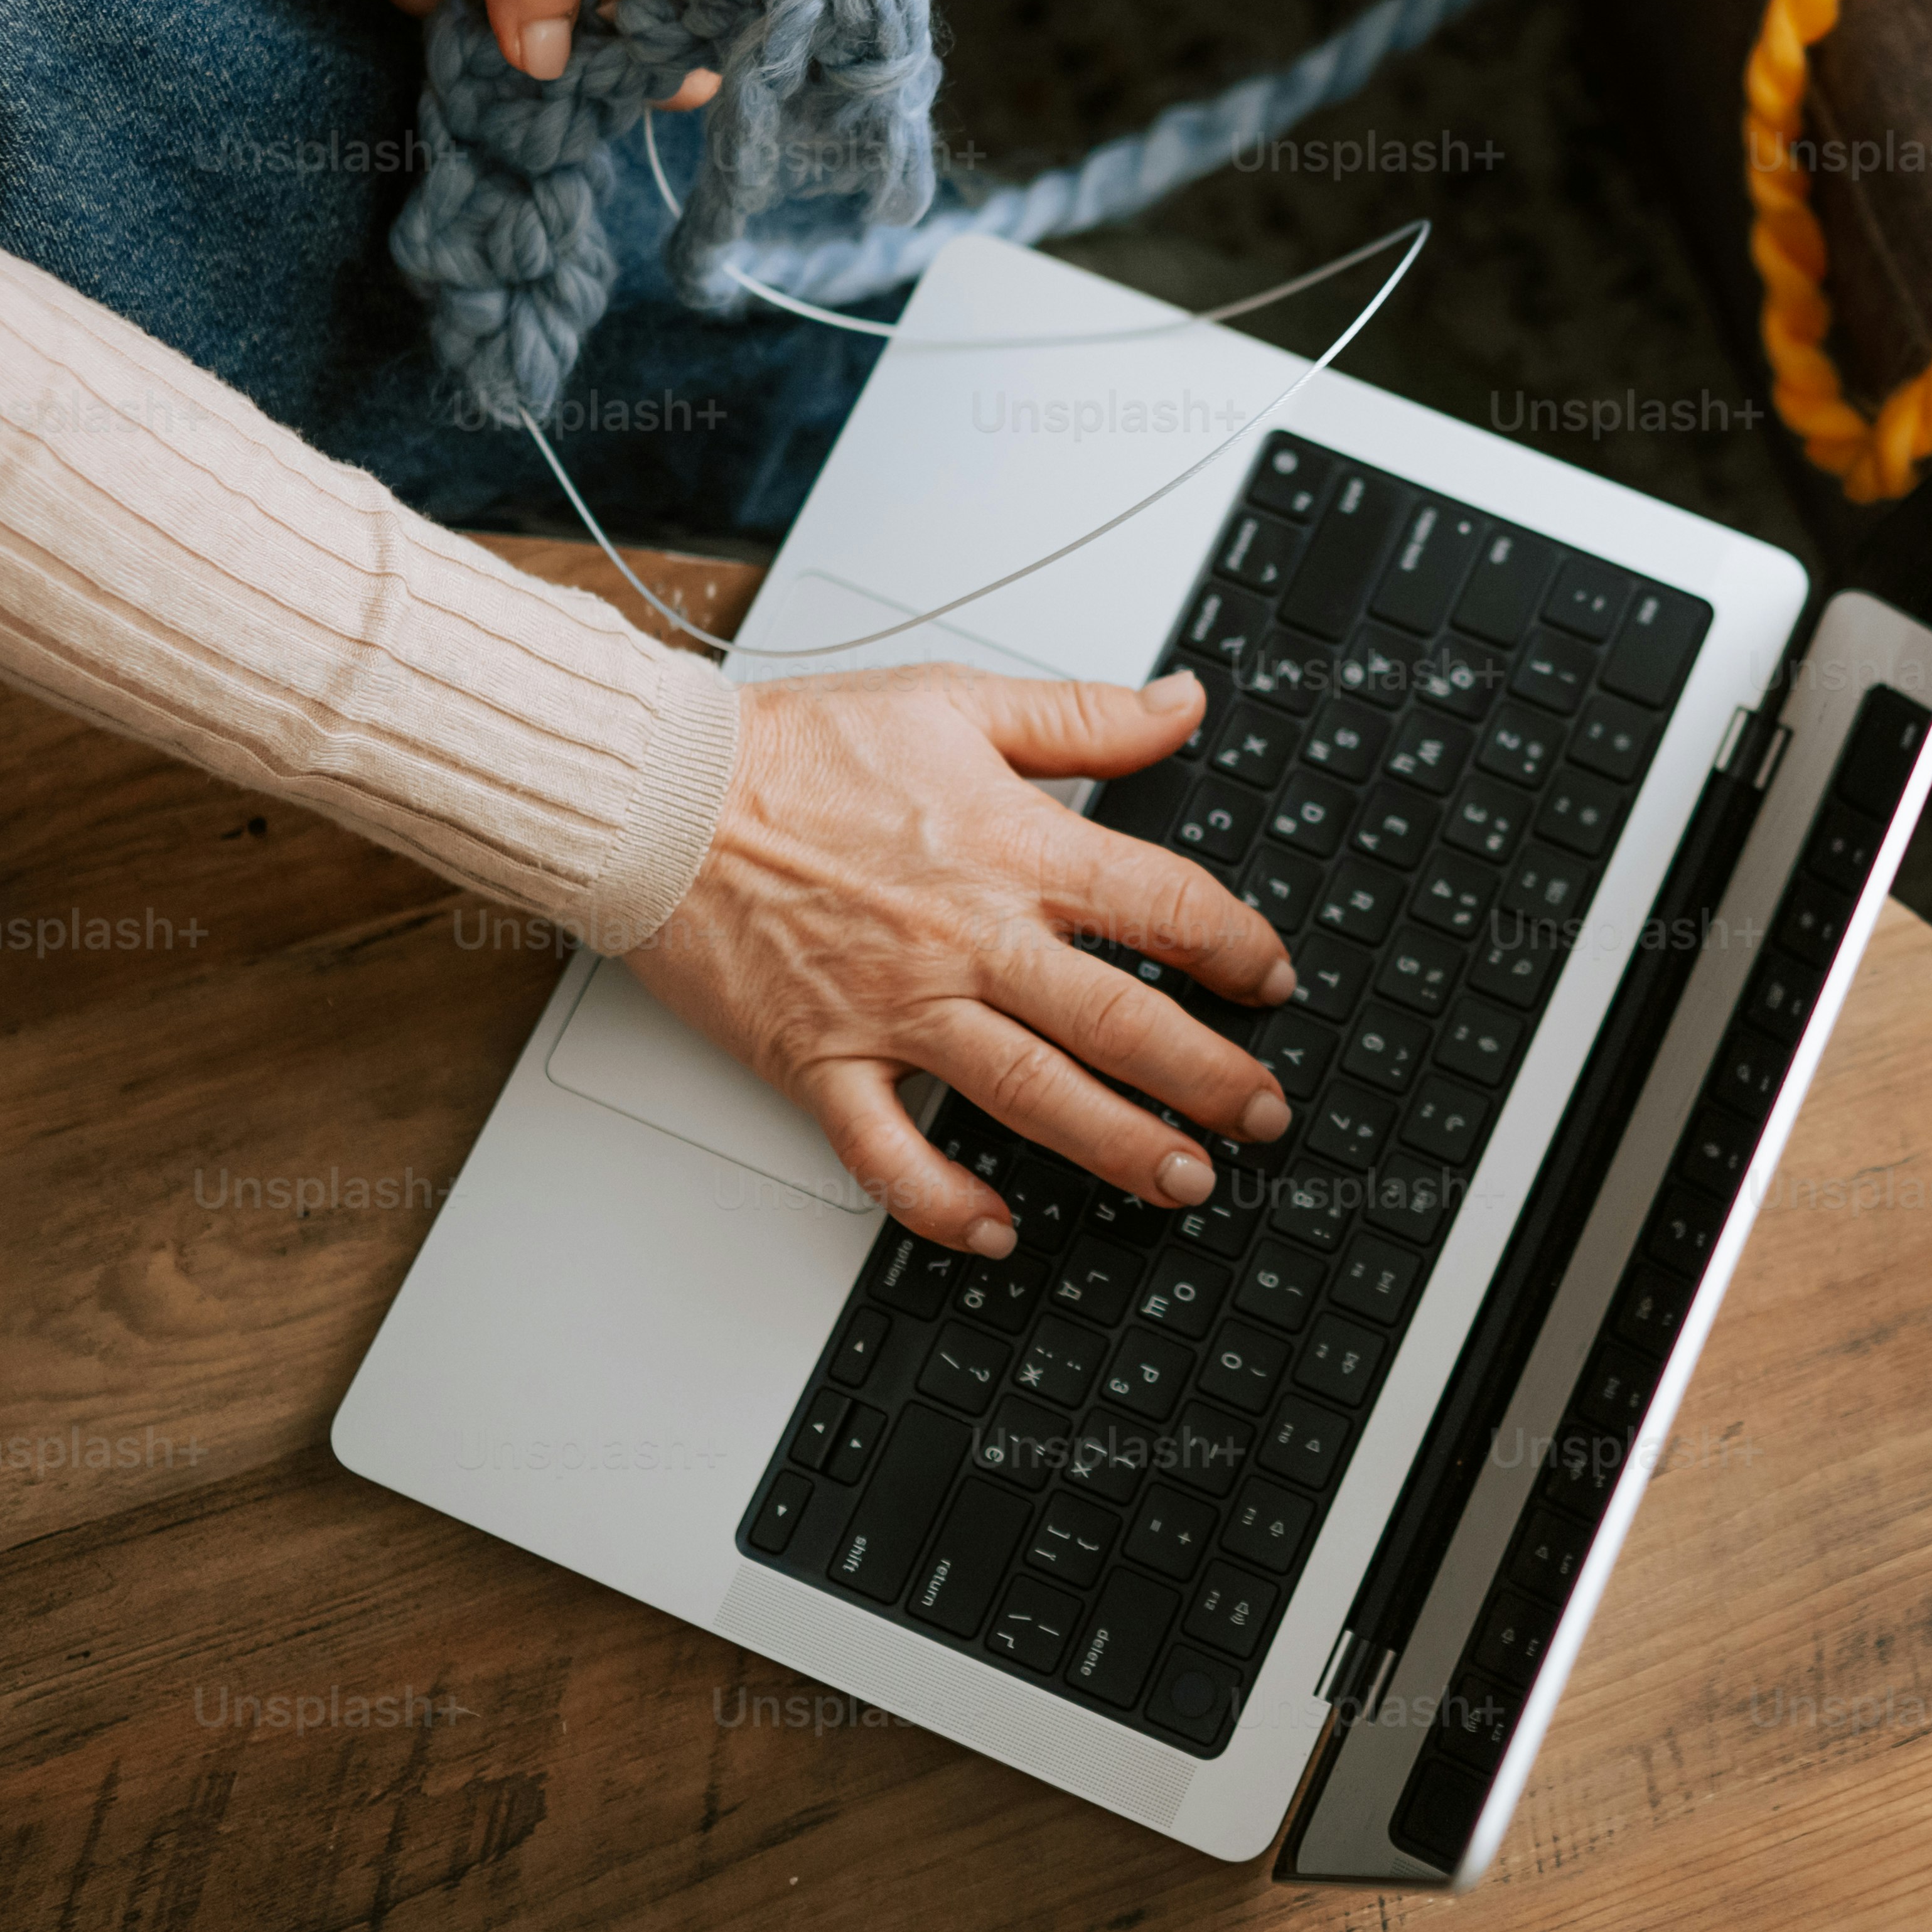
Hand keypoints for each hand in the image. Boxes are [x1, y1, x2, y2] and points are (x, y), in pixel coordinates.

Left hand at [66, 0, 695, 86]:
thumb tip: (553, 59)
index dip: (693, 16)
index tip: (678, 79)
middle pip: (629, 16)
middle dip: (620, 70)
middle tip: (597, 118)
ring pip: (558, 50)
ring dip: (552, 94)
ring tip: (545, 133)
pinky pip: (483, 59)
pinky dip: (486, 91)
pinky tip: (489, 116)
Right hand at [626, 665, 1299, 1250]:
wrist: (660, 797)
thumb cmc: (795, 750)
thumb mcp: (957, 701)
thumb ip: (1085, 715)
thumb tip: (1183, 703)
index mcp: (1010, 847)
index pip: (1160, 904)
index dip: (1236, 945)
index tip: (1270, 977)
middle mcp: (965, 937)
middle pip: (1118, 1019)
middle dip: (1207, 1075)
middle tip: (1263, 1113)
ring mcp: (893, 1008)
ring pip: (1030, 1092)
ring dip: (1116, 1145)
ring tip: (1183, 1179)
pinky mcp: (820, 1059)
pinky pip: (888, 1151)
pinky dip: (941, 1200)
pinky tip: (996, 1230)